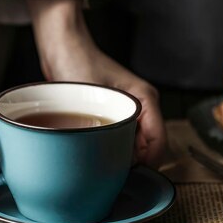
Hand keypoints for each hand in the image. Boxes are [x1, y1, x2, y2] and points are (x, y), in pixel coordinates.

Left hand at [28, 0, 166, 167]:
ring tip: (104, 165)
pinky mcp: (114, 110)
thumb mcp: (91, 97)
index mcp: (146, 98)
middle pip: (150, 146)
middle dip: (135, 164)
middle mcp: (142, 104)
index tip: (129, 178)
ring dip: (123, 156)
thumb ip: (97, 129)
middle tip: (112, 175)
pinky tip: (97, 153)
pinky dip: (112, 147)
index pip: (159, 143)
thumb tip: (99, 160)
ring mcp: (129, 108)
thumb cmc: (77, 61)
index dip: (147, 165)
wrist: (62, 44)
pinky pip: (121, 137)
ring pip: (136, 144)